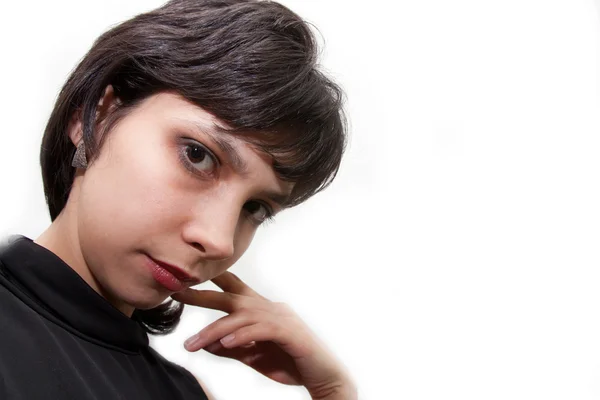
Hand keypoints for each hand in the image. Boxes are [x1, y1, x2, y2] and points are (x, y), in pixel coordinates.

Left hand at [170, 271, 355, 398]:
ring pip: (242, 317)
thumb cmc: (289, 362)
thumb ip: (231, 347)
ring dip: (215, 330)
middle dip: (204, 295)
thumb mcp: (253, 355)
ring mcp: (281, 317)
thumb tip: (205, 343)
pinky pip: (262, 329)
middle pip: (232, 296)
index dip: (210, 284)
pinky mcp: (290, 332)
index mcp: (261, 309)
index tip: (184, 285)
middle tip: (178, 294)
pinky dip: (243, 336)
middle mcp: (270, 307)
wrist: (323, 376)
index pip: (234, 290)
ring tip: (193, 344)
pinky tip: (227, 344)